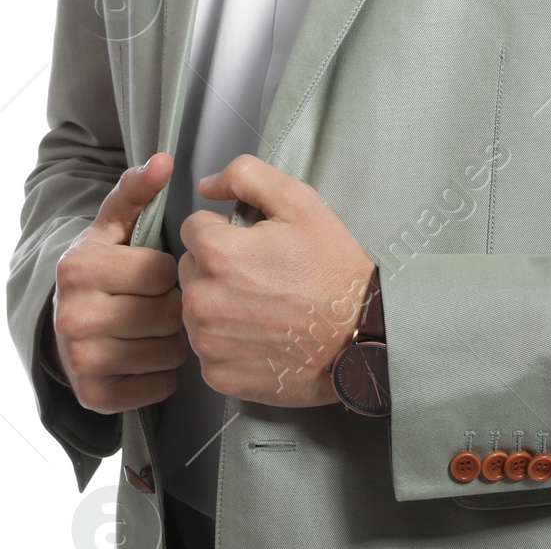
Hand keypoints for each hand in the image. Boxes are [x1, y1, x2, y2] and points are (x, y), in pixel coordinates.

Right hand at [50, 153, 189, 414]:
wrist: (65, 322)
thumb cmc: (104, 266)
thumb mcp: (114, 224)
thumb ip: (137, 189)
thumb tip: (163, 159)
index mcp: (78, 266)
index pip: (160, 271)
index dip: (170, 270)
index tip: (159, 270)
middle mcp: (72, 316)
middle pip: (167, 314)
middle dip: (177, 306)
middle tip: (166, 302)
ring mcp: (81, 360)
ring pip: (168, 352)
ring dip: (176, 341)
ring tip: (161, 327)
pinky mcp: (93, 396)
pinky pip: (158, 387)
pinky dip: (164, 374)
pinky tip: (151, 355)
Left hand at [177, 154, 375, 407]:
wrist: (360, 336)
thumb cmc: (332, 268)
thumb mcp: (298, 202)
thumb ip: (246, 176)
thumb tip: (206, 184)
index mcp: (217, 253)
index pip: (194, 228)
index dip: (225, 231)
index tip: (254, 246)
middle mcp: (202, 300)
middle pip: (190, 268)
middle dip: (216, 267)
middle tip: (261, 276)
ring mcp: (207, 342)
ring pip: (195, 307)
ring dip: (218, 303)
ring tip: (263, 307)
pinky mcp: (216, 375)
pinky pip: (207, 346)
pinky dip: (226, 341)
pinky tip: (260, 336)